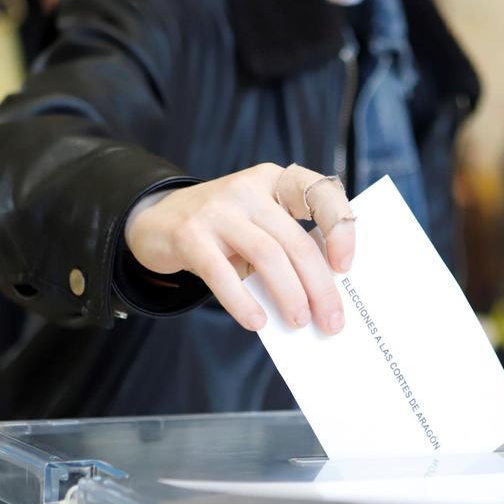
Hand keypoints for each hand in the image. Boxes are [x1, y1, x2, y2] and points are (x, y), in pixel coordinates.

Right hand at [125, 163, 354, 333]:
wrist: (157, 219)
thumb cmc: (224, 231)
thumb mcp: (259, 224)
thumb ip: (287, 246)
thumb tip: (321, 297)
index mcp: (275, 181)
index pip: (321, 194)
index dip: (341, 229)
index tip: (346, 267)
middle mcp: (248, 188)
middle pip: (296, 240)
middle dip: (320, 286)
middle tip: (331, 321)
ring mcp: (217, 209)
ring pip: (267, 256)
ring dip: (290, 295)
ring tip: (300, 322)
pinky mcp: (190, 234)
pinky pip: (223, 273)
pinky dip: (243, 302)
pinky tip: (257, 322)